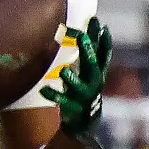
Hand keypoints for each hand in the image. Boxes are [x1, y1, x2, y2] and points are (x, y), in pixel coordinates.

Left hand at [55, 17, 111, 138]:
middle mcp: (94, 84)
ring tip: (63, 70)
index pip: (104, 55)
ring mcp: (85, 97)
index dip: (104, 41)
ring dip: (72, 79)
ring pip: (80, 87)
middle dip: (89, 52)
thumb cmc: (84, 90)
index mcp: (97, 73)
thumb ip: (89, 52)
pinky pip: (64, 102)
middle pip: (94, 67)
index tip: (101, 25)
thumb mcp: (88, 72)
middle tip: (82, 36)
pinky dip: (54, 96)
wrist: (85, 123)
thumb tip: (90, 25)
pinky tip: (43, 90)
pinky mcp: (74, 109)